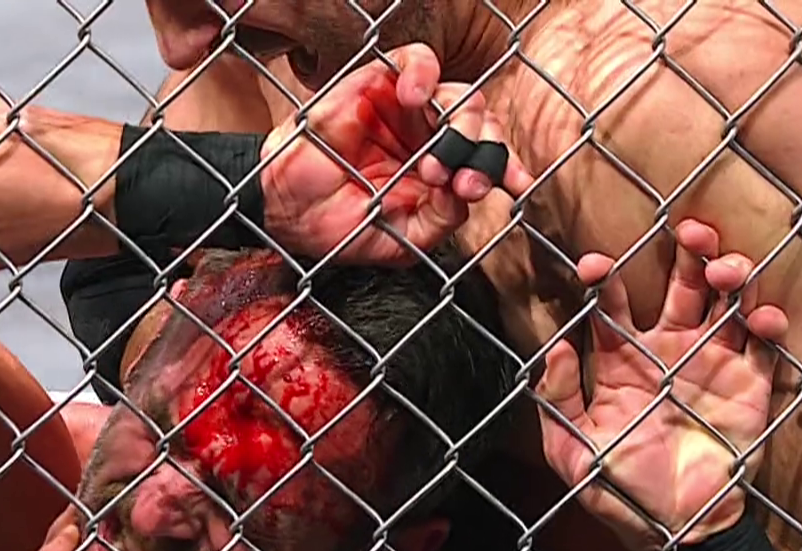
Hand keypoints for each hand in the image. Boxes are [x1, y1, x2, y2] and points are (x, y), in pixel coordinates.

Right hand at [260, 44, 533, 265]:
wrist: (284, 213)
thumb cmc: (337, 227)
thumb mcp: (402, 240)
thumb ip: (440, 220)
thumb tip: (467, 194)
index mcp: (440, 170)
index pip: (486, 156)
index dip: (507, 166)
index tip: (517, 186)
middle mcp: (429, 136)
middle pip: (481, 122)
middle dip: (486, 150)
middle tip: (466, 183)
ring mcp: (405, 110)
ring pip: (459, 93)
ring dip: (461, 124)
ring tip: (435, 162)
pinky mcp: (377, 84)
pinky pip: (416, 60)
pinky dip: (423, 73)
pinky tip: (414, 99)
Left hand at [537, 220, 790, 550]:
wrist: (677, 532)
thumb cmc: (619, 492)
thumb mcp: (573, 453)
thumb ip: (558, 403)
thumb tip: (555, 349)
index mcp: (621, 363)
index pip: (611, 308)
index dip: (604, 280)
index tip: (594, 265)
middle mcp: (669, 352)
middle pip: (681, 285)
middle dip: (687, 252)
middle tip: (688, 230)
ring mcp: (713, 364)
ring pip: (727, 302)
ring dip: (731, 274)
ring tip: (725, 267)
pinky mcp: (751, 386)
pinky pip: (765, 346)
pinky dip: (768, 323)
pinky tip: (762, 317)